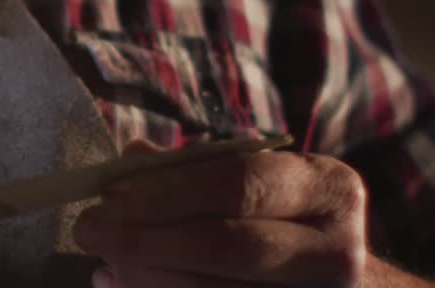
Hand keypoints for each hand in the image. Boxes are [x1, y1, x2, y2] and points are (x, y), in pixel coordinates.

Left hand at [72, 140, 369, 287]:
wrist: (345, 287)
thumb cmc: (285, 222)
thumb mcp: (261, 185)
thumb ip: (195, 170)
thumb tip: (130, 159)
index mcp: (330, 191)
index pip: (240, 185)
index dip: (169, 191)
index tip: (110, 194)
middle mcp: (337, 250)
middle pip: (229, 246)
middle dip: (148, 238)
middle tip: (90, 230)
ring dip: (147, 277)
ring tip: (103, 260)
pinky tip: (121, 284)